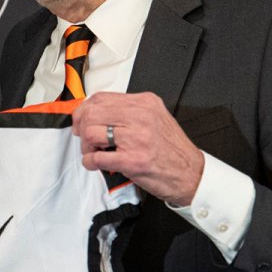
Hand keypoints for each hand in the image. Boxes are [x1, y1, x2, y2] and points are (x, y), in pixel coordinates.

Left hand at [71, 92, 204, 205]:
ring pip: (91, 133)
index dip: (84, 110)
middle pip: (92, 113)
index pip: (101, 98)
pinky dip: (89, 162)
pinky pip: (97, 158)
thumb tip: (96, 111)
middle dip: (81, 127)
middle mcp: (140, 117)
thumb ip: (128, 111)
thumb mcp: (154, 117)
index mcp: (144, 103)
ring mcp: (136, 138)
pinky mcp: (132, 160)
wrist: (191, 174)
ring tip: (94, 153)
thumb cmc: (171, 149)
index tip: (81, 120)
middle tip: (84, 138)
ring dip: (86, 147)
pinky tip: (95, 164)